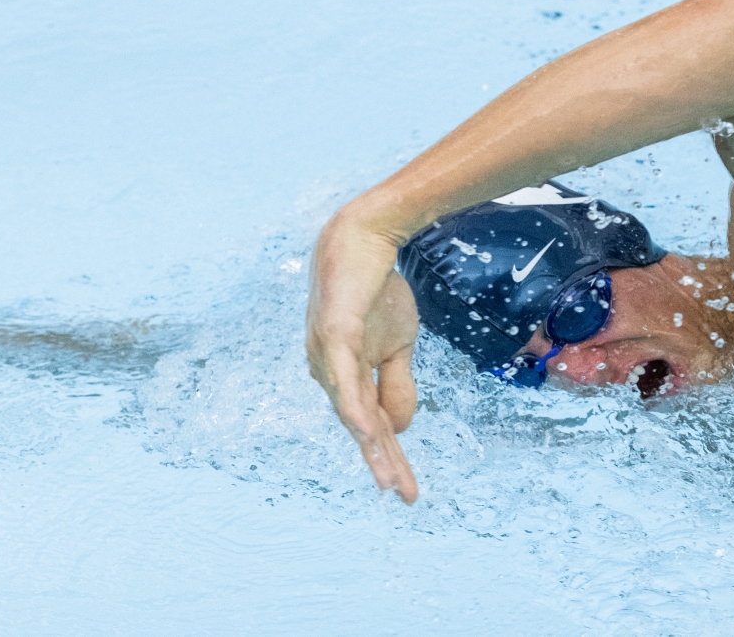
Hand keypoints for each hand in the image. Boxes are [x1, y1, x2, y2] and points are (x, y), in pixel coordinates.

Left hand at [305, 213, 420, 502]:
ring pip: (351, 408)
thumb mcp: (399, 344)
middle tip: (403, 495)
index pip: (369, 424)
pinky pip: (346, 376)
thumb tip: (399, 429)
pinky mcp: (335, 332)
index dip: (388, 456)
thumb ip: (396, 384)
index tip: (407, 490)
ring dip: (371, 444)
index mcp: (342, 376)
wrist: (367, 237)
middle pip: (359, 425)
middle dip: (382, 461)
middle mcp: (327, 371)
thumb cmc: (377, 290)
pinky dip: (355, 404)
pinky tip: (365, 428)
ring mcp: (327, 352)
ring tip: (388, 476)